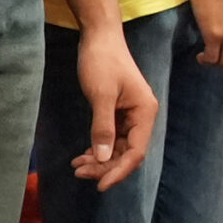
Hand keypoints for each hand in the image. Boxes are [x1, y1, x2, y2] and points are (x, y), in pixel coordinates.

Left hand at [69, 24, 157, 190]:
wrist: (99, 37)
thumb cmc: (102, 61)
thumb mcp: (101, 95)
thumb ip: (103, 128)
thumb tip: (104, 159)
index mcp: (145, 112)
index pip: (136, 152)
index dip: (118, 171)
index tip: (99, 185)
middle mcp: (142, 116)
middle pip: (127, 153)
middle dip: (105, 166)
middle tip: (79, 172)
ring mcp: (130, 115)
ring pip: (118, 148)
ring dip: (100, 160)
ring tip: (77, 166)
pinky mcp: (119, 113)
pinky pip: (111, 138)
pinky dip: (98, 148)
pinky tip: (83, 155)